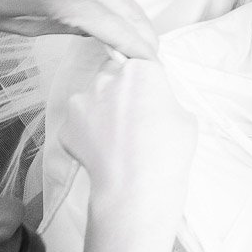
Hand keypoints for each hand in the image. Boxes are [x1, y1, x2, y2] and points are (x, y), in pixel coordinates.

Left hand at [0, 0, 157, 58]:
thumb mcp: (14, 26)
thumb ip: (63, 27)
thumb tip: (96, 33)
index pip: (114, 25)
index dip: (136, 47)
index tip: (152, 65)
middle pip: (122, 2)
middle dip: (140, 29)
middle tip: (152, 54)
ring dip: (127, 9)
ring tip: (136, 35)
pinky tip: (109, 7)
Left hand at [60, 59, 196, 215]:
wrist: (136, 186)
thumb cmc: (167, 152)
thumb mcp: (185, 117)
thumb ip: (164, 101)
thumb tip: (155, 105)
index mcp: (140, 70)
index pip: (141, 64)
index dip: (147, 82)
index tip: (150, 97)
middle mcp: (107, 78)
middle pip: (114, 78)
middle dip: (122, 94)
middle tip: (135, 120)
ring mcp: (82, 100)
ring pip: (93, 99)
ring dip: (103, 112)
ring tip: (118, 139)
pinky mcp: (67, 124)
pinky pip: (78, 123)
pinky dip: (87, 134)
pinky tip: (103, 150)